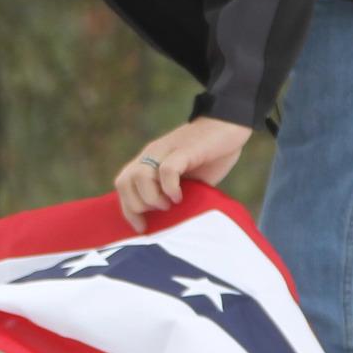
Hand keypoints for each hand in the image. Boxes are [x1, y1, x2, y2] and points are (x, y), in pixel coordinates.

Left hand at [114, 116, 251, 229]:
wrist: (229, 124)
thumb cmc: (210, 155)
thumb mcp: (187, 178)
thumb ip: (173, 193)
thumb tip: (169, 223)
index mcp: (149, 160)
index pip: (123, 185)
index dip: (128, 210)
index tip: (142, 227)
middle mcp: (152, 154)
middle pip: (124, 182)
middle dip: (138, 205)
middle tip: (160, 211)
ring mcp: (166, 150)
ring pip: (139, 177)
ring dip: (152, 197)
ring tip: (170, 204)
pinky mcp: (184, 150)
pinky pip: (166, 171)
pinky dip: (170, 188)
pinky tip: (180, 196)